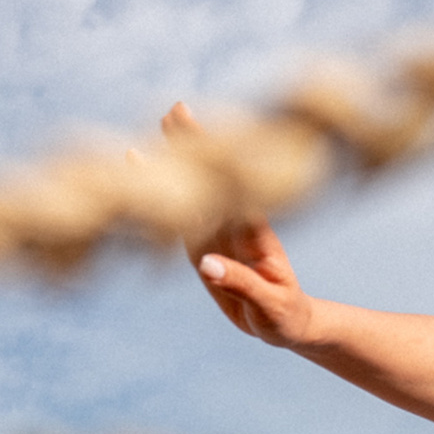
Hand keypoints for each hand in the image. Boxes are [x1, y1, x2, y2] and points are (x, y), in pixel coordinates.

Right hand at [164, 102, 316, 346]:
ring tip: (159, 123)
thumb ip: (239, 281)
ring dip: (178, 161)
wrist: (286, 325)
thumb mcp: (269, 302)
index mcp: (256, 234)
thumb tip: (204, 264)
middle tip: (174, 108)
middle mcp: (235, 227)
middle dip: (194, 146)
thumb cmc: (284, 313)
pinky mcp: (203, 250)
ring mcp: (218, 235)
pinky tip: (147, 174)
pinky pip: (180, 222)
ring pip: (194, 194)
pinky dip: (164, 199)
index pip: (233, 190)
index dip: (216, 162)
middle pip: (211, 180)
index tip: (201, 133)